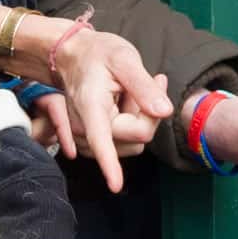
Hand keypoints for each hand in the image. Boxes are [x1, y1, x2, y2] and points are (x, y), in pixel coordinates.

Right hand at [41, 28, 172, 192]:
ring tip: (132, 91)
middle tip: (152, 82)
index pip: (101, 140)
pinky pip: (125, 142)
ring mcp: (86, 136)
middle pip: (135, 137)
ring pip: (133, 142)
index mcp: (90, 107)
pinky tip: (128, 101)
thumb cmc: (97, 53)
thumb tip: (164, 111)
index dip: (110, 164)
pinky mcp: (93, 140)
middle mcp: (84, 126)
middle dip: (149, 113)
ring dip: (141, 118)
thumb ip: (143, 85)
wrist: (73, 54)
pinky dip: (132, 124)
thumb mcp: (124, 58)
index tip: (115, 185)